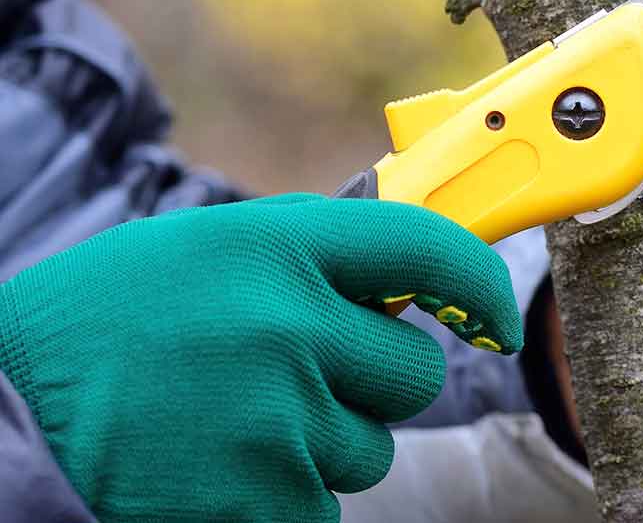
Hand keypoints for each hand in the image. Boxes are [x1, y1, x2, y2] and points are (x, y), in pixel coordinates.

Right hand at [0, 194, 522, 521]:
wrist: (14, 389)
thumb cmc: (132, 310)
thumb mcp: (229, 248)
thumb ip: (329, 258)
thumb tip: (434, 281)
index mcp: (283, 246)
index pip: (430, 249)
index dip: (481, 286)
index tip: (494, 320)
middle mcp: (288, 326)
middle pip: (415, 375)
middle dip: (372, 383)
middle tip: (299, 376)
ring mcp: (272, 418)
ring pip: (372, 450)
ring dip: (325, 445)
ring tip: (240, 419)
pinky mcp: (253, 498)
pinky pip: (323, 507)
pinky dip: (286, 497)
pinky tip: (227, 465)